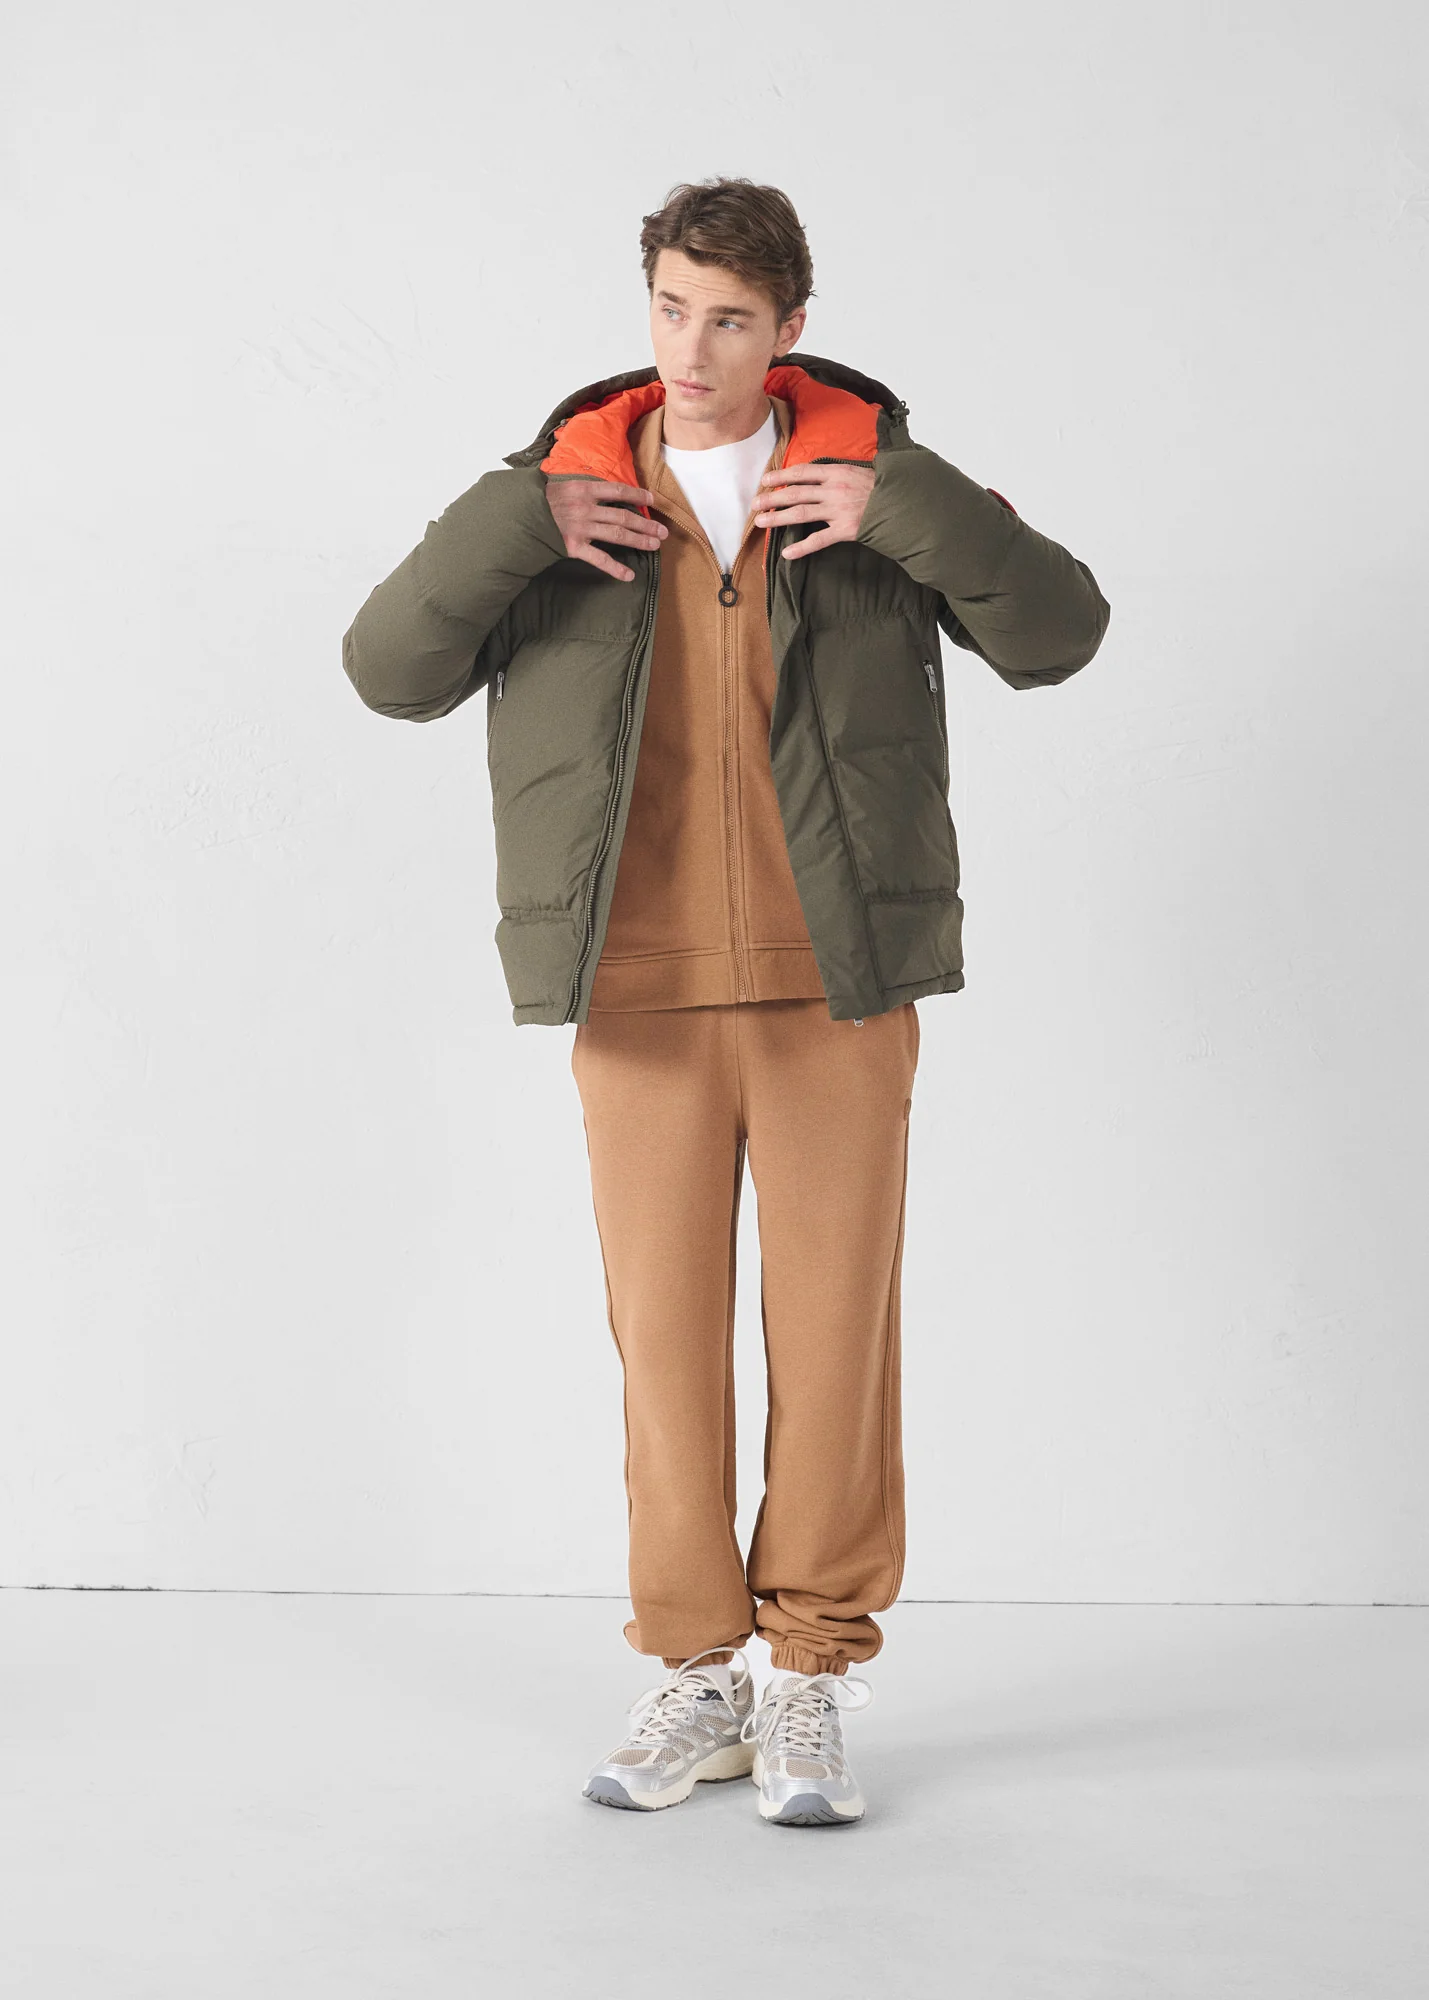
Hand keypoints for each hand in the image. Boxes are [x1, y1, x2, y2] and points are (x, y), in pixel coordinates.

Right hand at [544, 477, 667, 581]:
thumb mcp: (560, 484)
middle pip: (623, 516)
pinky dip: (615, 568)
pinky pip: (599, 559)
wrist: (517, 515)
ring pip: (617, 534)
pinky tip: (629, 576)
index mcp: (583, 489)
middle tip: (662, 532)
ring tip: (655, 545)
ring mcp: (580, 528)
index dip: (637, 495)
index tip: (652, 500)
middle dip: (646, 524)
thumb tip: (600, 490)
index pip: (617, 491)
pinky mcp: (573, 546)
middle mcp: (585, 507)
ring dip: (639, 540)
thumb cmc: (538, 500)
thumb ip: (582, 488)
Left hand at [753, 463, 875, 558]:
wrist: (903, 502)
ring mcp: (839, 510)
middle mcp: (834, 489)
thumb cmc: (881, 487)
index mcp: (836, 472)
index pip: (802, 472)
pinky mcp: (846, 529)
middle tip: (755, 504)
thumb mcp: (858, 471)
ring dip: (779, 517)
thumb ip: (836, 474)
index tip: (765, 480)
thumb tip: (815, 475)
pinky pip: (819, 540)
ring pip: (802, 513)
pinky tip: (787, 554)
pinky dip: (802, 548)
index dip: (782, 476)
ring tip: (761, 522)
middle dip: (772, 498)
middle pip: (796, 492)